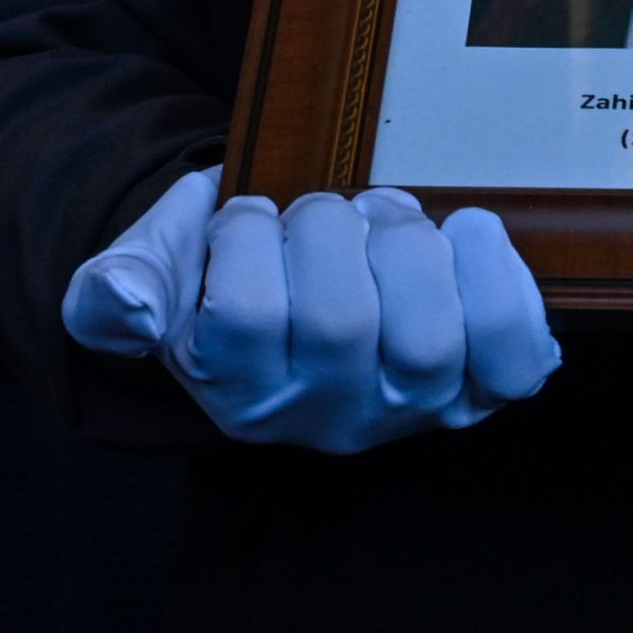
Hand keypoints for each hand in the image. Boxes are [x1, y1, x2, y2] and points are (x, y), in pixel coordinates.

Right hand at [61, 166, 559, 453]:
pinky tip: (465, 234)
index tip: (248, 213)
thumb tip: (130, 307)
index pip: (243, 316)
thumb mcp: (147, 271)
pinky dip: (500, 284)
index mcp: (239, 393)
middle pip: (342, 323)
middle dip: (330, 229)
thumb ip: (118, 288)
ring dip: (407, 243)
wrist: (299, 290)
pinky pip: (514, 360)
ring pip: (429, 336)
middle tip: (321, 211)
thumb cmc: (219, 272)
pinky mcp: (477, 388)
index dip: (247, 235)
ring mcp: (408, 410)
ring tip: (382, 222)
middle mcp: (327, 420)